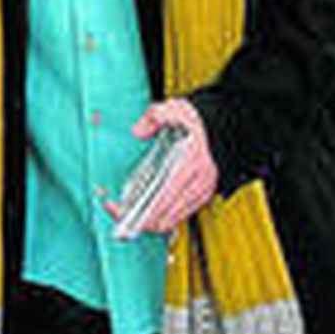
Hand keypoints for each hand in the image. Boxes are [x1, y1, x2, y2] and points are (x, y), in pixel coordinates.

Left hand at [112, 98, 219, 233]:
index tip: (121, 210)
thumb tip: (138, 132)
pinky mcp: (201, 196)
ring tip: (127, 215)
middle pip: (166, 217)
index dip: (143, 210)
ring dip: (150, 222)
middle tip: (118, 213)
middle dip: (140, 221)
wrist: (217, 127)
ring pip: (172, 220)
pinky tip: (143, 211)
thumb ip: (153, 118)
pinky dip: (160, 218)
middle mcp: (200, 181)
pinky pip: (178, 216)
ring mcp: (202, 191)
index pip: (166, 197)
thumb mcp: (171, 110)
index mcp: (191, 163)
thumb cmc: (192, 122)